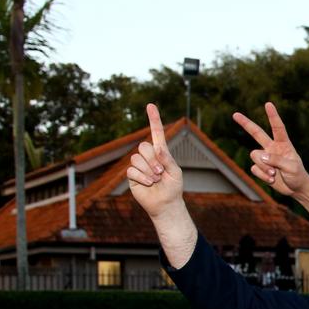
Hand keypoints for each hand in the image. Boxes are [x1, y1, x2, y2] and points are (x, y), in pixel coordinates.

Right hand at [126, 104, 184, 218]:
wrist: (165, 203)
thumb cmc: (173, 187)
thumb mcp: (176, 172)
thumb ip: (167, 159)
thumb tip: (157, 148)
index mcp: (161, 152)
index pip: (156, 133)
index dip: (153, 119)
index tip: (150, 105)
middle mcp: (149, 156)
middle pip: (143, 146)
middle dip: (153, 160)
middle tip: (161, 172)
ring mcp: (139, 165)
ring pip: (137, 158)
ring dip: (149, 170)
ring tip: (156, 179)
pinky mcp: (132, 175)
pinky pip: (132, 170)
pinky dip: (143, 177)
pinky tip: (149, 183)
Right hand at [233, 102, 308, 197]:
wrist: (296, 189)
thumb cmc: (298, 176)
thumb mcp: (291, 167)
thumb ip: (276, 160)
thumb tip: (261, 155)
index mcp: (283, 144)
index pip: (277, 128)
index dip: (273, 116)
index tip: (268, 104)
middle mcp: (272, 148)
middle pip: (256, 133)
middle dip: (245, 124)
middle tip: (235, 114)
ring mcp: (265, 158)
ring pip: (254, 156)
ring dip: (263, 167)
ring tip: (274, 174)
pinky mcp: (260, 168)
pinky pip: (254, 169)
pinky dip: (262, 175)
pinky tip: (272, 179)